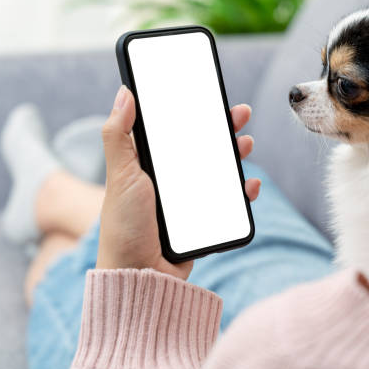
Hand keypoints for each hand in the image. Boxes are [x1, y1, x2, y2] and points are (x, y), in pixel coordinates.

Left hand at [96, 85, 260, 278]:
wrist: (140, 275)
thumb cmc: (124, 226)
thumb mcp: (121, 175)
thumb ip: (118, 135)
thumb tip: (124, 93)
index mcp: (151, 165)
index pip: (176, 131)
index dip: (194, 113)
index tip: (211, 97)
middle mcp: (172, 181)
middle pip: (202, 147)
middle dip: (223, 129)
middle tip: (240, 114)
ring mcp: (190, 201)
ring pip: (219, 171)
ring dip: (236, 155)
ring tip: (246, 144)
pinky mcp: (204, 221)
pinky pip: (229, 203)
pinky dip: (243, 192)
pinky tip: (250, 184)